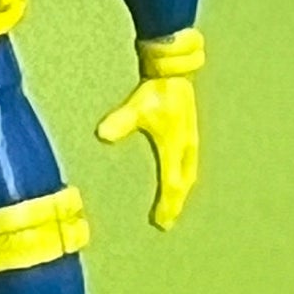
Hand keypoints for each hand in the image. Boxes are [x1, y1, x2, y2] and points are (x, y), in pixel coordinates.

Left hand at [96, 75, 198, 229]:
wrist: (174, 71)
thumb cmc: (156, 89)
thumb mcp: (137, 106)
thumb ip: (120, 121)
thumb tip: (103, 134)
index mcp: (175, 146)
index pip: (172, 184)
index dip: (167, 205)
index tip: (161, 223)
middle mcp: (186, 146)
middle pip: (184, 184)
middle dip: (175, 204)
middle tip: (166, 222)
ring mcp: (191, 139)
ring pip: (189, 173)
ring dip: (182, 192)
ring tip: (174, 205)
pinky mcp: (189, 132)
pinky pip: (189, 162)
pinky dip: (185, 176)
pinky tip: (179, 177)